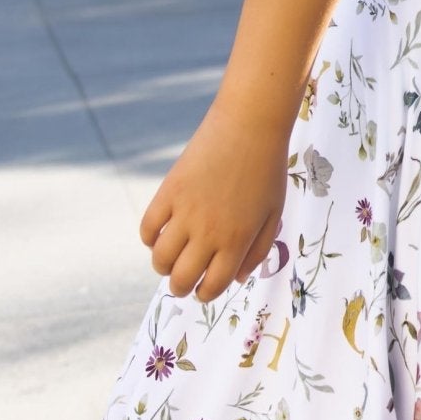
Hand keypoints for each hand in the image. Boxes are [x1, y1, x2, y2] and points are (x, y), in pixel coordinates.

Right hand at [140, 98, 290, 301]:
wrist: (249, 125)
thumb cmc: (267, 170)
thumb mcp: (273, 214)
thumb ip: (257, 250)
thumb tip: (235, 279)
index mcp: (236, 240)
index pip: (211, 286)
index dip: (205, 294)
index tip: (203, 289)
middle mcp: (208, 232)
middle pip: (181, 279)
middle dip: (181, 287)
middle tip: (183, 279)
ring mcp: (185, 211)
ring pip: (160, 259)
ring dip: (162, 266)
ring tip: (171, 258)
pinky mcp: (169, 191)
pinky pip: (147, 228)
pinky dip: (149, 239)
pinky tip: (160, 234)